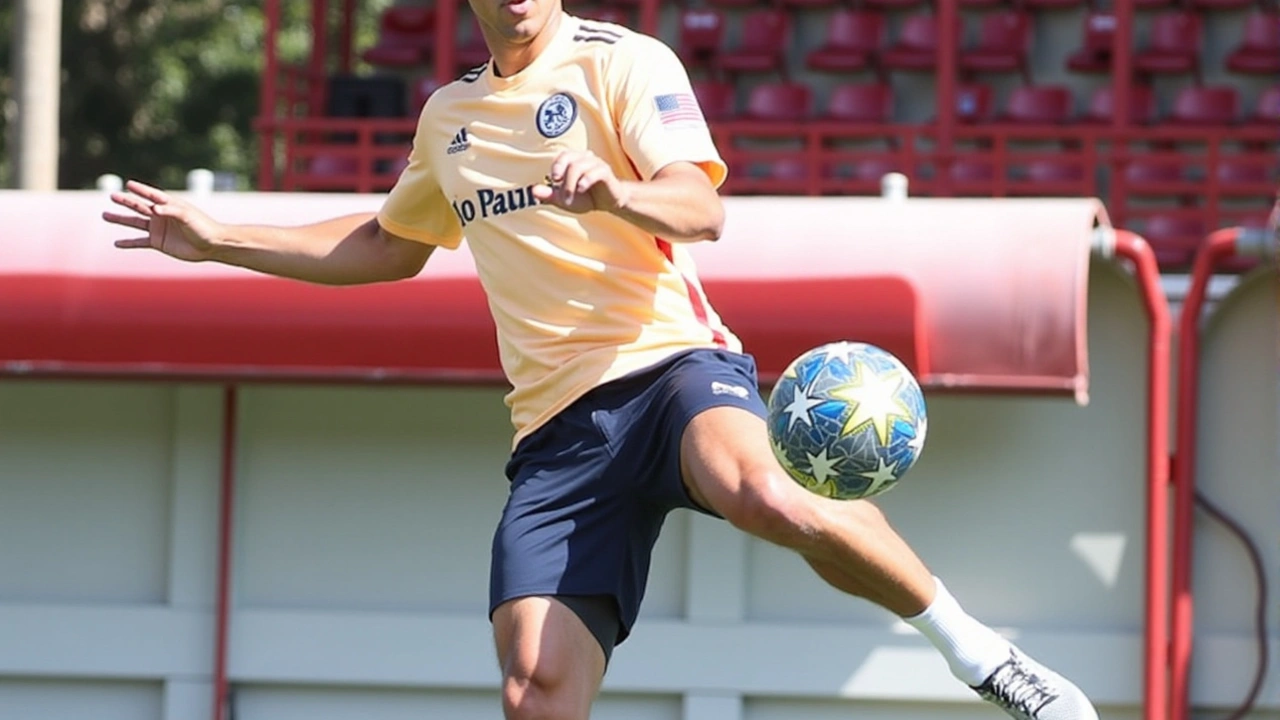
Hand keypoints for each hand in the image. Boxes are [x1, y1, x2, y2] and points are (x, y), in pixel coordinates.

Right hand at [102, 180, 224, 261]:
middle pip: (139, 207)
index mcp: (169, 205)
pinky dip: (128, 243)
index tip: (128, 184)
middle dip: (126, 201)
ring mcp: (159, 229)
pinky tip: (116, 243)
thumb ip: (171, 211)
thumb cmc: (203, 227)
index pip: (152, 195)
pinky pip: (140, 242)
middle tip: (112, 196)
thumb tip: (154, 209)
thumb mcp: (188, 217)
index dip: (141, 190)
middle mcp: (161, 215)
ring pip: (135, 223)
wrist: (211, 246)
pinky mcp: (159, 243)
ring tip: (105, 215)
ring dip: (121, 220)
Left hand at [531, 150, 629, 214]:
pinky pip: (595, 171)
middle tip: (559, 190)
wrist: (609, 203)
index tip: (554, 181)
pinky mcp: (606, 172)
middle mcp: (585, 158)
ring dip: (570, 184)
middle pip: (569, 159)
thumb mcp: (565, 199)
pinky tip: (581, 189)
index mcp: (575, 160)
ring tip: (569, 199)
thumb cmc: (587, 198)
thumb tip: (533, 190)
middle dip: (561, 176)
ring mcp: (596, 163)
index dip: (556, 167)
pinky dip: (585, 180)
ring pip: (579, 166)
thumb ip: (549, 194)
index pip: (562, 156)